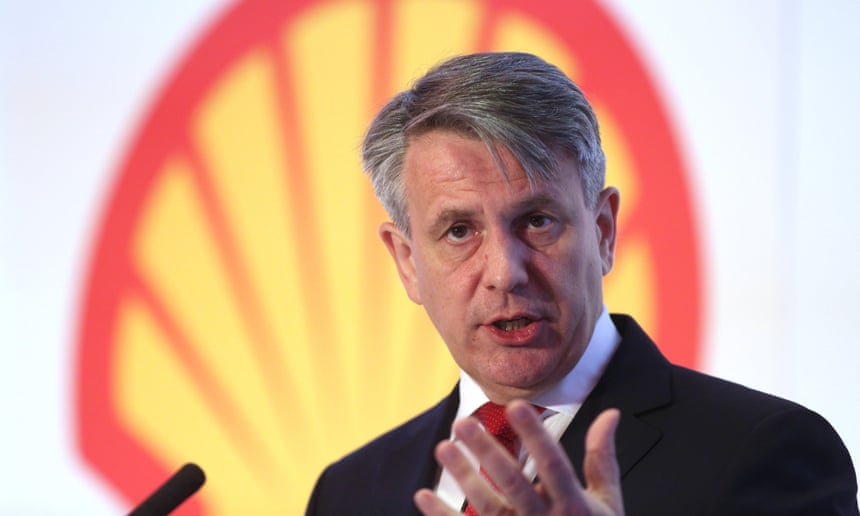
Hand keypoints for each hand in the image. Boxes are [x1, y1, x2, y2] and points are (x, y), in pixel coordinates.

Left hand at [414, 401, 623, 514]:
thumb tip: (609, 414)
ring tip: (443, 448)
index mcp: (573, 507)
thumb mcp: (607, 503)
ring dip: (463, 477)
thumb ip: (601, 459)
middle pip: (513, 484)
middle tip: (463, 423)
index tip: (515, 406)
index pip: (553, 465)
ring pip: (487, 506)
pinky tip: (422, 496)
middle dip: (488, 452)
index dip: (536, 436)